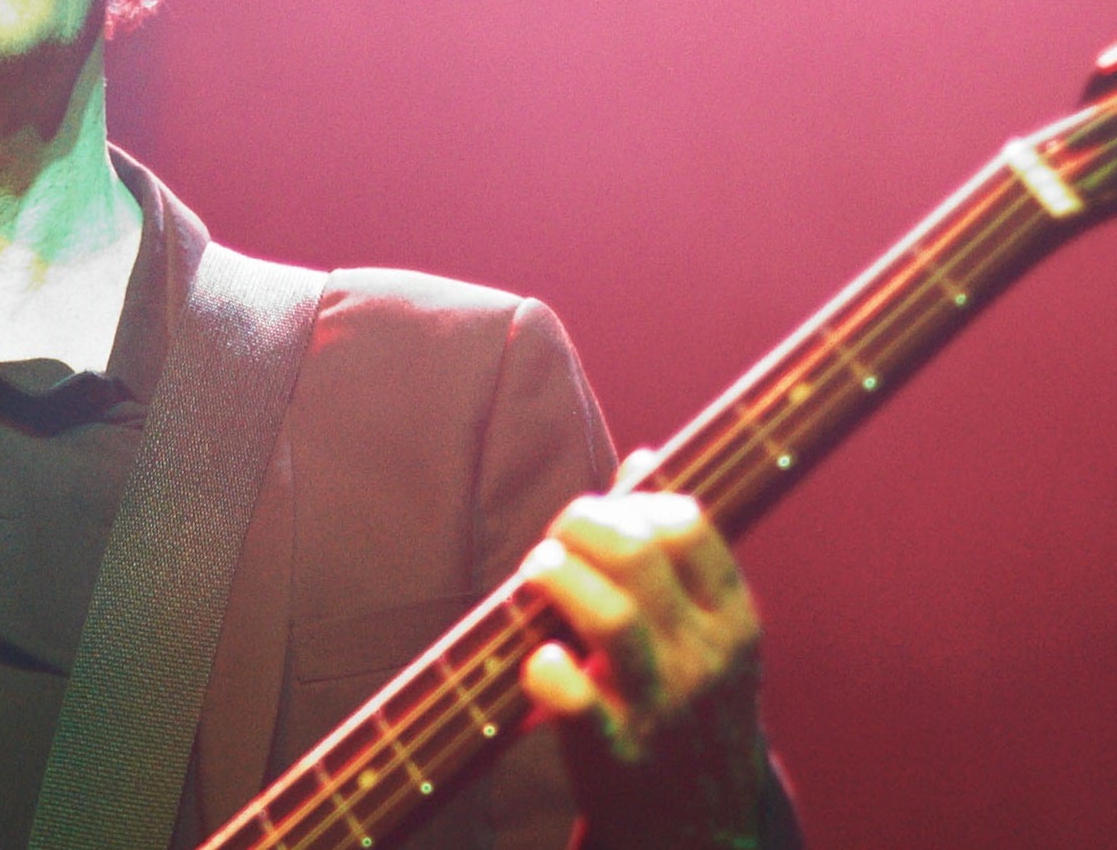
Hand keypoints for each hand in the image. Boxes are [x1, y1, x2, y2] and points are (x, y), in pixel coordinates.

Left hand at [519, 455, 767, 847]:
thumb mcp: (704, 632)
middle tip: (556, 540)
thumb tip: (645, 458)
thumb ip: (674, 550)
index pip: (688, 525)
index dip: (629, 503)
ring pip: (609, 616)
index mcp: (735, 622)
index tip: (601, 518)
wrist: (704, 833)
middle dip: (581, 526)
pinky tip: (539, 656)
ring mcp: (665, 711)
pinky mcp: (618, 757)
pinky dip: (546, 668)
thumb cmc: (689, 706)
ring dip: (557, 577)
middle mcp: (707, 661)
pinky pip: (576, 700)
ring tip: (536, 573)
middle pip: (639, 555)